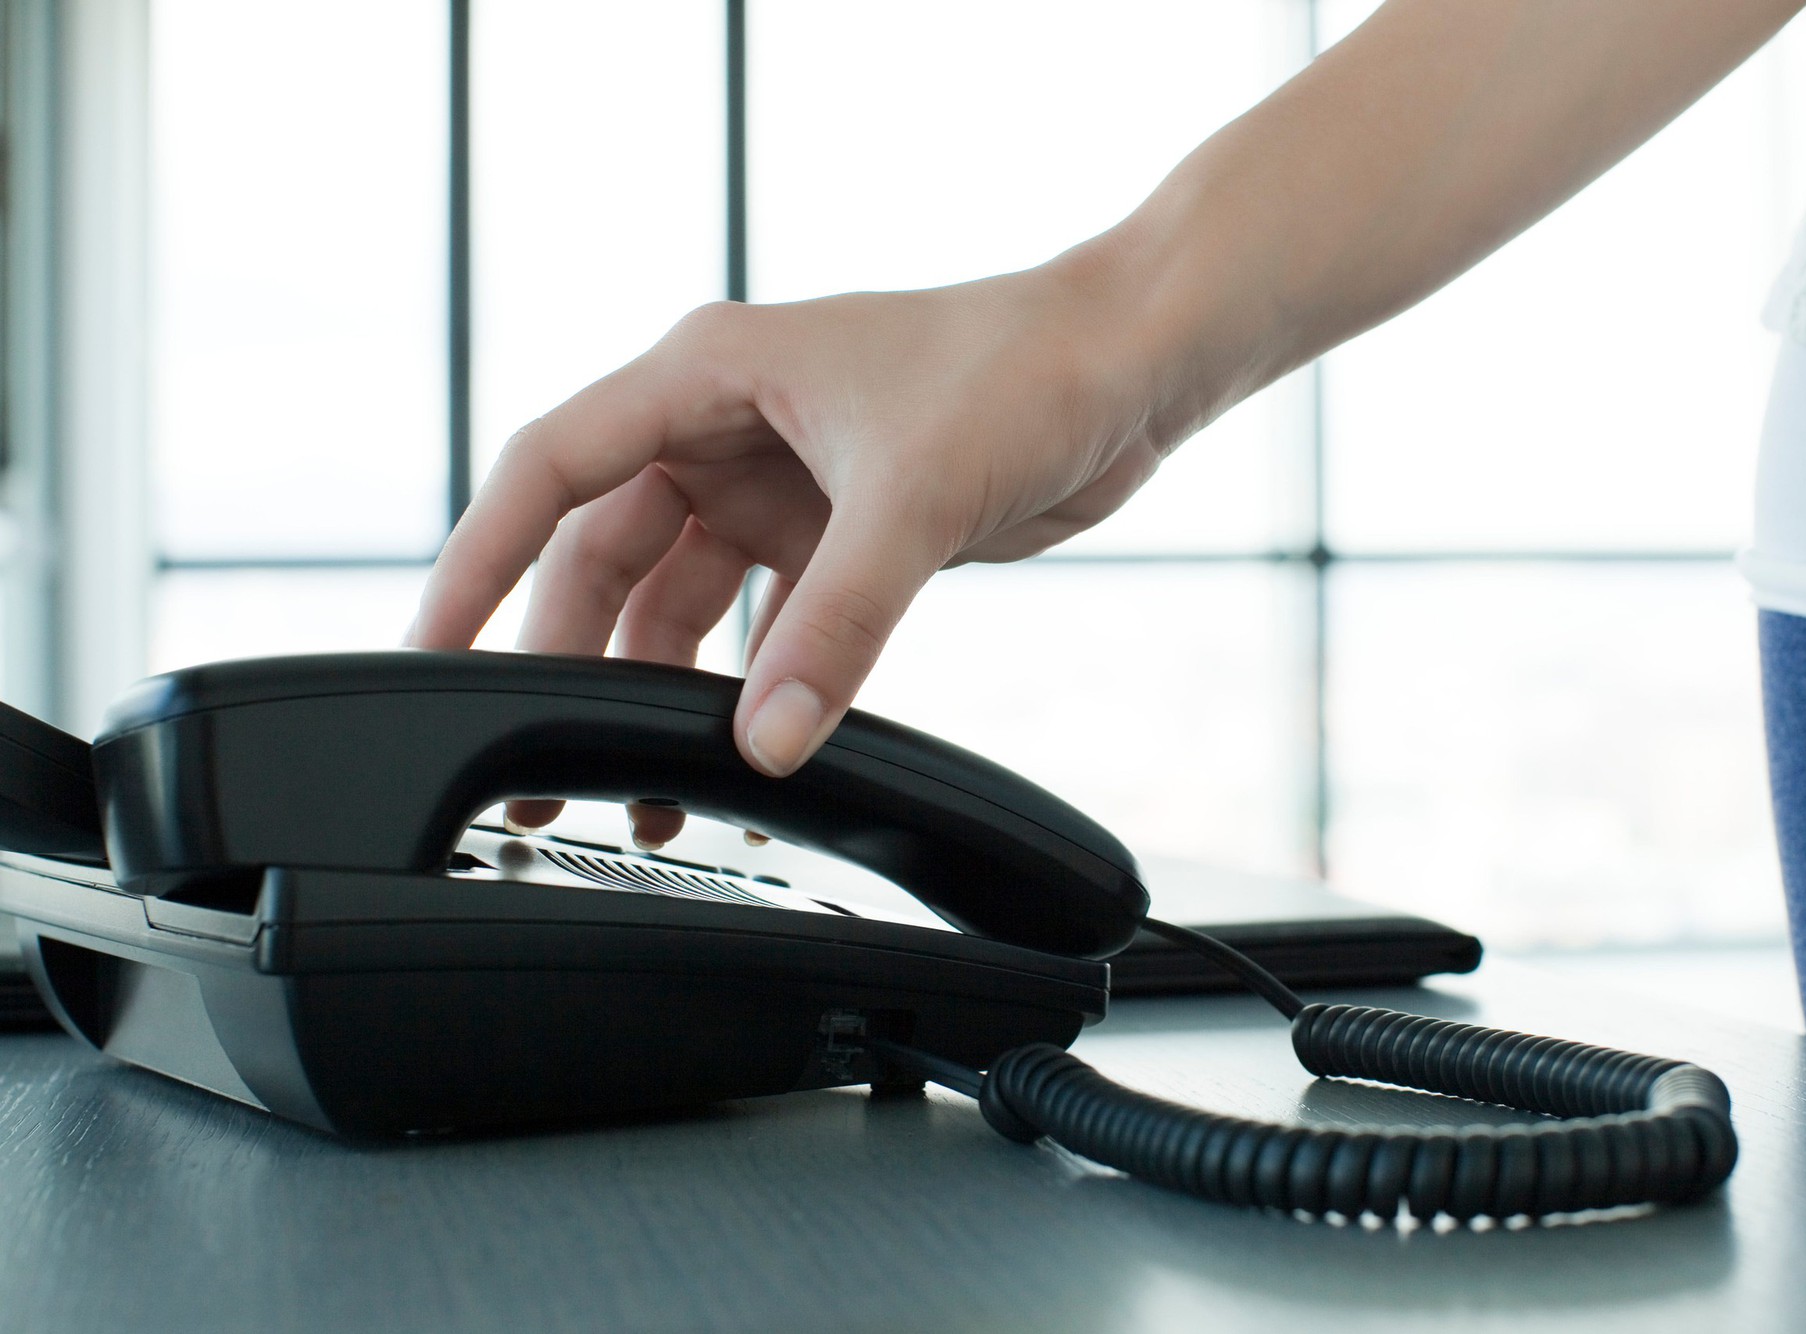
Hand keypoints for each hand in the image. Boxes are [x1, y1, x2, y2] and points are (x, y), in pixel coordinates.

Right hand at [407, 244, 1171, 844]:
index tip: (435, 651)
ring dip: (664, 688)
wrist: (1132, 366)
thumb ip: (836, 626)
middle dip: (571, 657)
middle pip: (606, 555)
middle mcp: (728, 427)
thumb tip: (765, 744)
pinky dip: (753, 684)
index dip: (481, 562)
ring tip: (646, 792)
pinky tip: (745, 752)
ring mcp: (783, 481)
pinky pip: (766, 621)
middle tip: (549, 764)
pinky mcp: (841, 530)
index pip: (551, 470)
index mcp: (709, 375)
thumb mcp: (914, 495)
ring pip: (681, 599)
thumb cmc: (1023, 365)